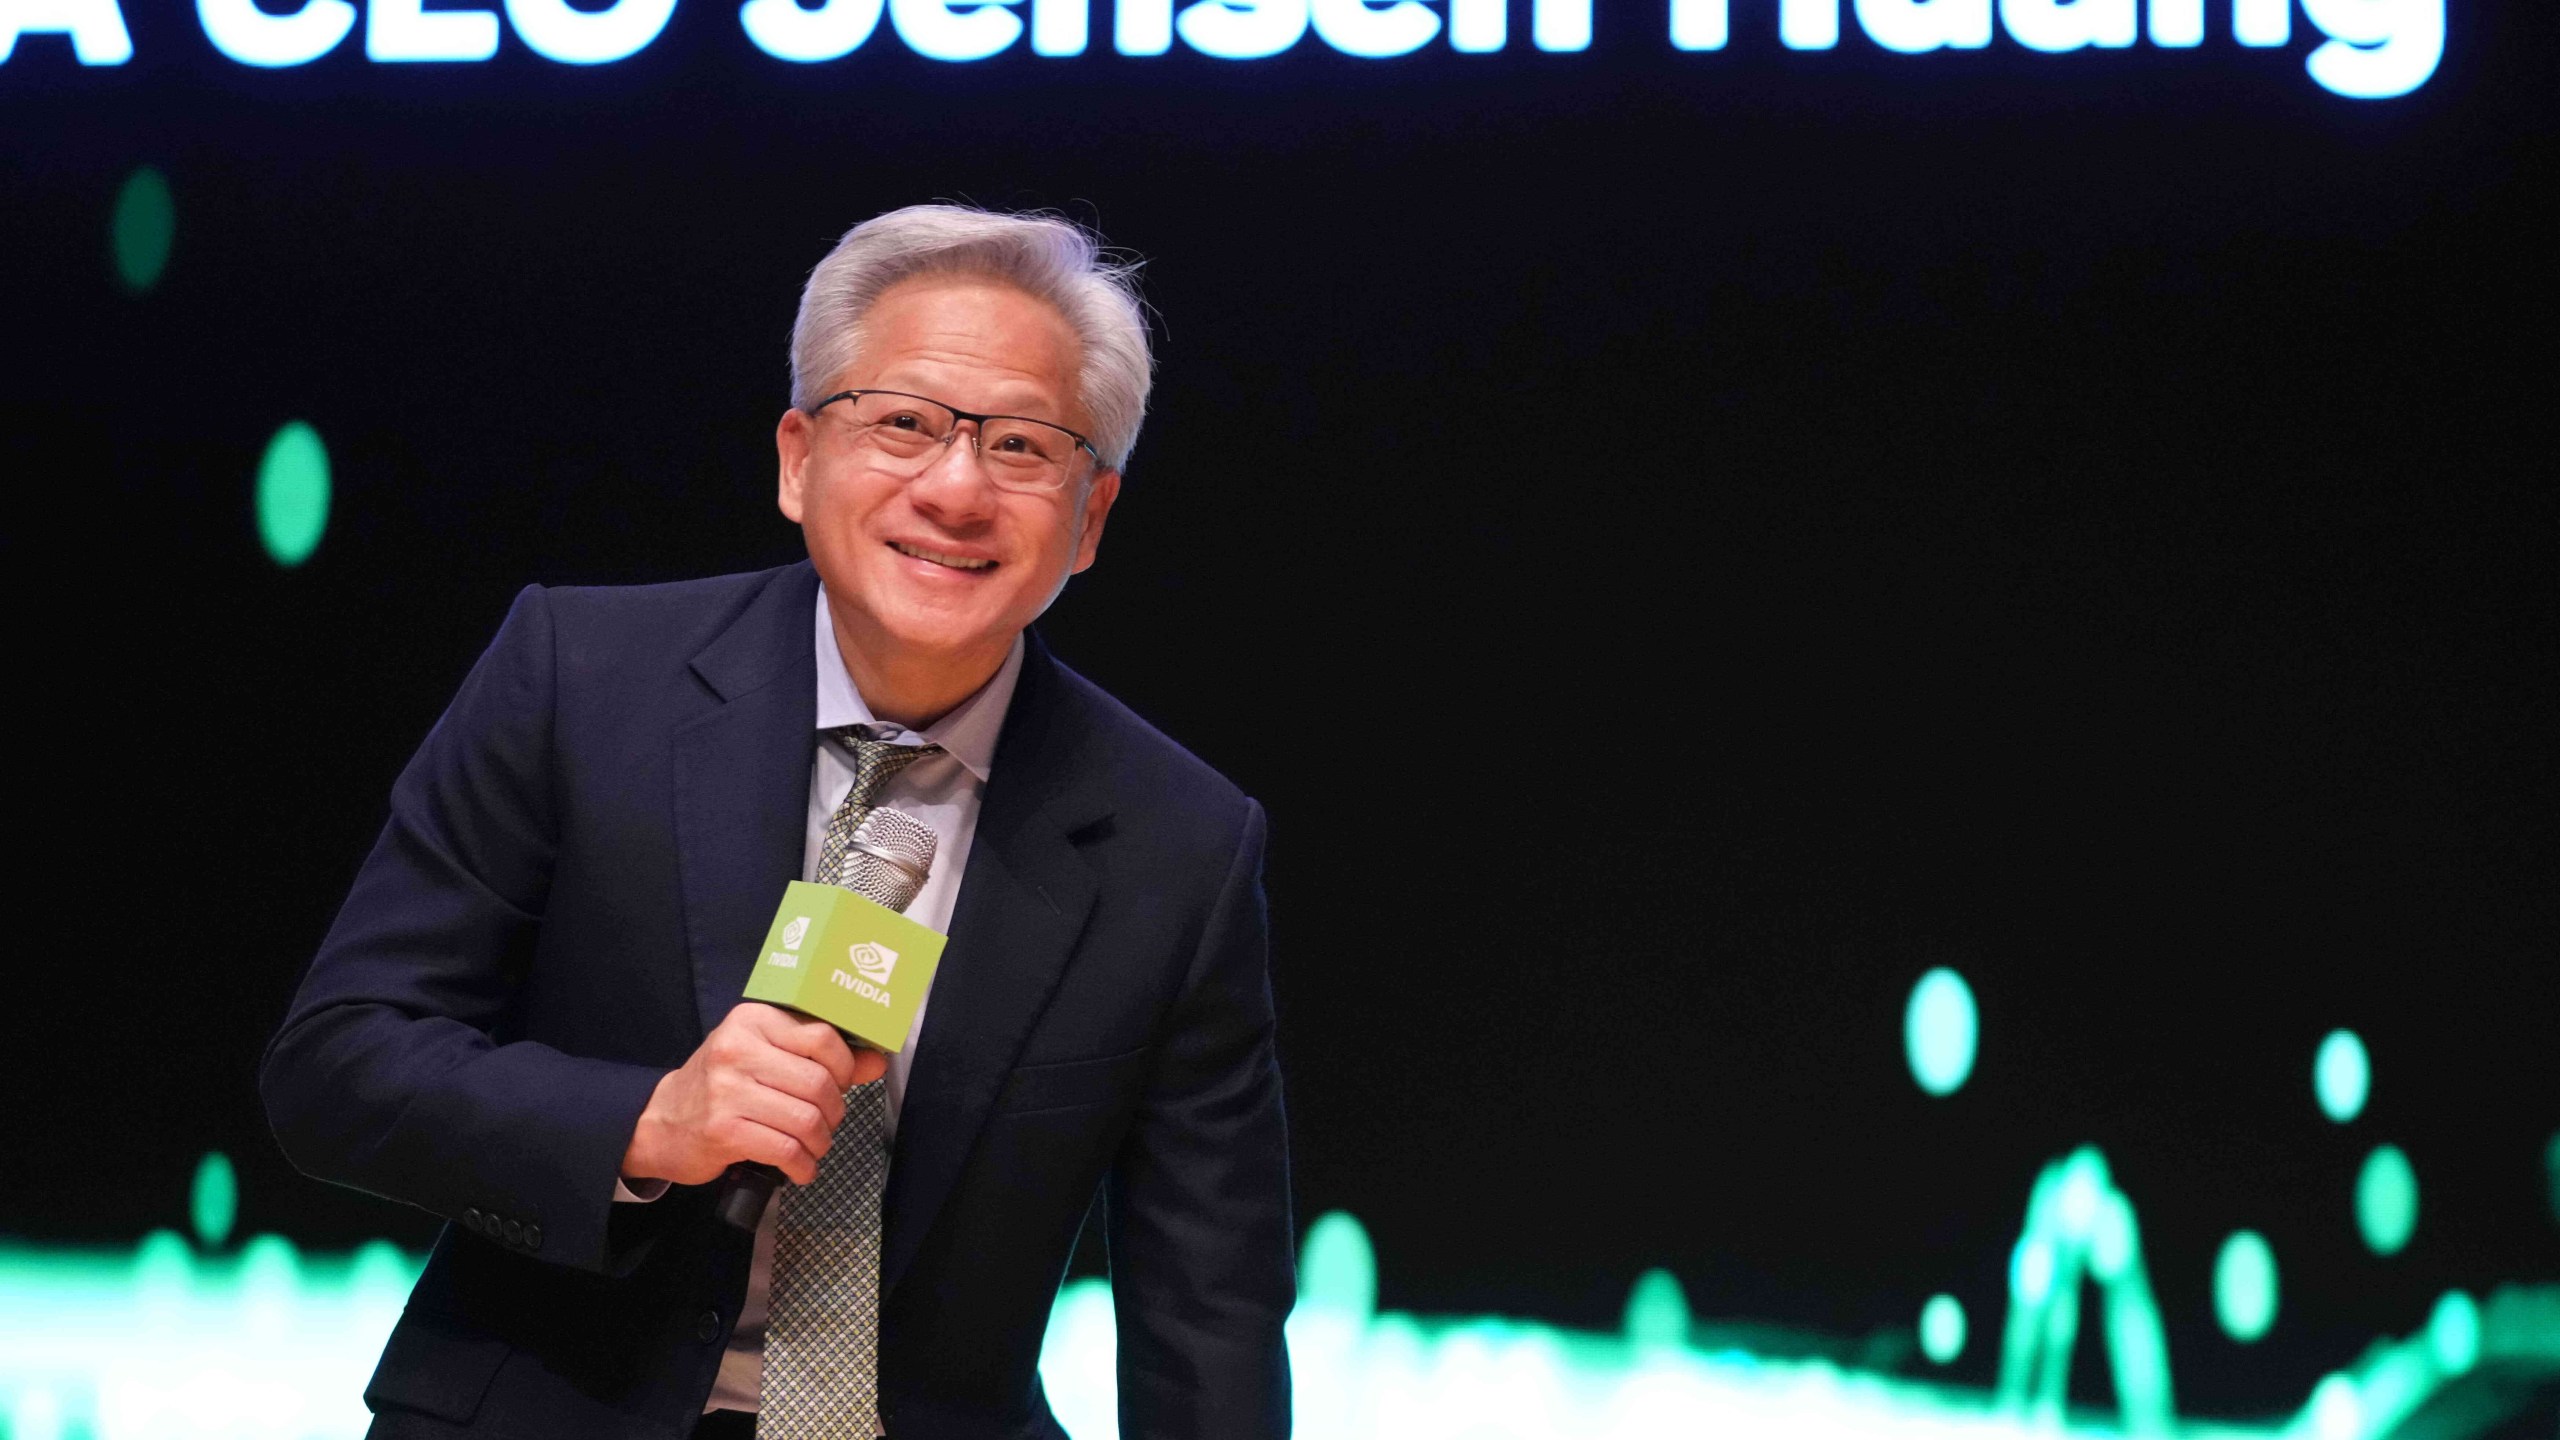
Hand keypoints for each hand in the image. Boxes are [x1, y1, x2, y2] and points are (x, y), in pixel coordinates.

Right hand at [620, 1003, 886, 1186]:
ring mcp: (728, 1091)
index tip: (842, 1083)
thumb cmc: (721, 1086)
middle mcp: (738, 1049)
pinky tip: (799, 1167)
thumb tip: (876, 1061)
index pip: (822, 1038)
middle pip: (819, 1083)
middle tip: (827, 1122)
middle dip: (835, 1111)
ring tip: (813, 1146)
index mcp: (753, 1021)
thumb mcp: (766, 1056)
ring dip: (820, 1142)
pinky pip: (786, 1150)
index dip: (845, 1067)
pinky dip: (802, 1165)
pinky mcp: (723, 1130)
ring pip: (807, 1119)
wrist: (659, 1122)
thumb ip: (820, 1056)